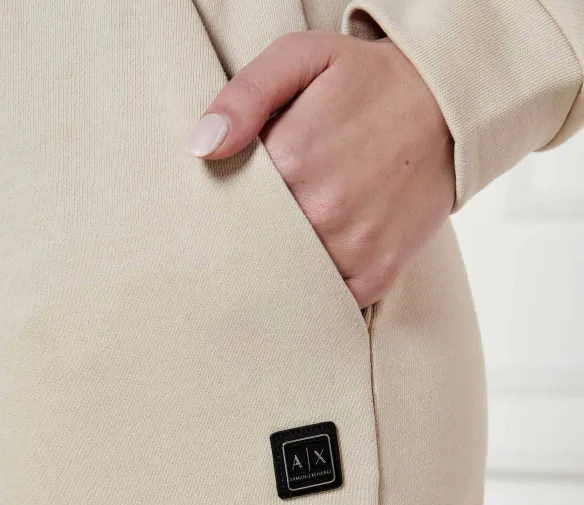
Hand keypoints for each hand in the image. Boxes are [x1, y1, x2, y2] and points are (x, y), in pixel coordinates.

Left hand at [186, 31, 454, 307]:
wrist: (447, 108)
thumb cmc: (365, 82)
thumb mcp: (301, 59)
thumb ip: (245, 96)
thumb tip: (203, 148)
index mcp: (293, 158)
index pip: (231, 204)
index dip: (229, 202)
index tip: (236, 198)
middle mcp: (323, 211)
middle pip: (257, 246)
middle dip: (253, 238)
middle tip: (263, 221)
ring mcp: (355, 247)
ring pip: (292, 278)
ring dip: (285, 266)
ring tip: (295, 237)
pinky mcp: (379, 273)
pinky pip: (331, 300)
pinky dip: (321, 289)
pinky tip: (321, 261)